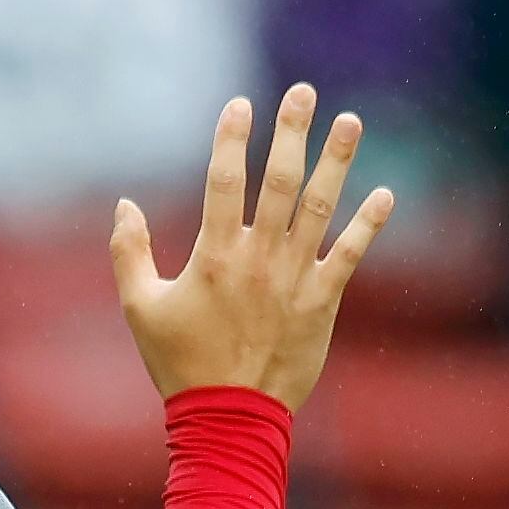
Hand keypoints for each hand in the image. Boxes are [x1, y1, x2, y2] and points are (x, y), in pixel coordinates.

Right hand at [111, 86, 390, 413]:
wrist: (228, 417)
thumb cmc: (178, 363)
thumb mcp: (139, 308)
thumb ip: (129, 253)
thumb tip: (124, 204)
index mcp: (213, 256)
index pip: (224, 182)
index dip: (231, 139)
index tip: (241, 104)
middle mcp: (259, 258)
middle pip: (279, 181)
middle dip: (291, 132)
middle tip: (303, 92)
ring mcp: (295, 278)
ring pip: (320, 207)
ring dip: (338, 161)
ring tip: (351, 121)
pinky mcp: (323, 302)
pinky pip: (351, 254)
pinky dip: (369, 223)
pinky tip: (384, 192)